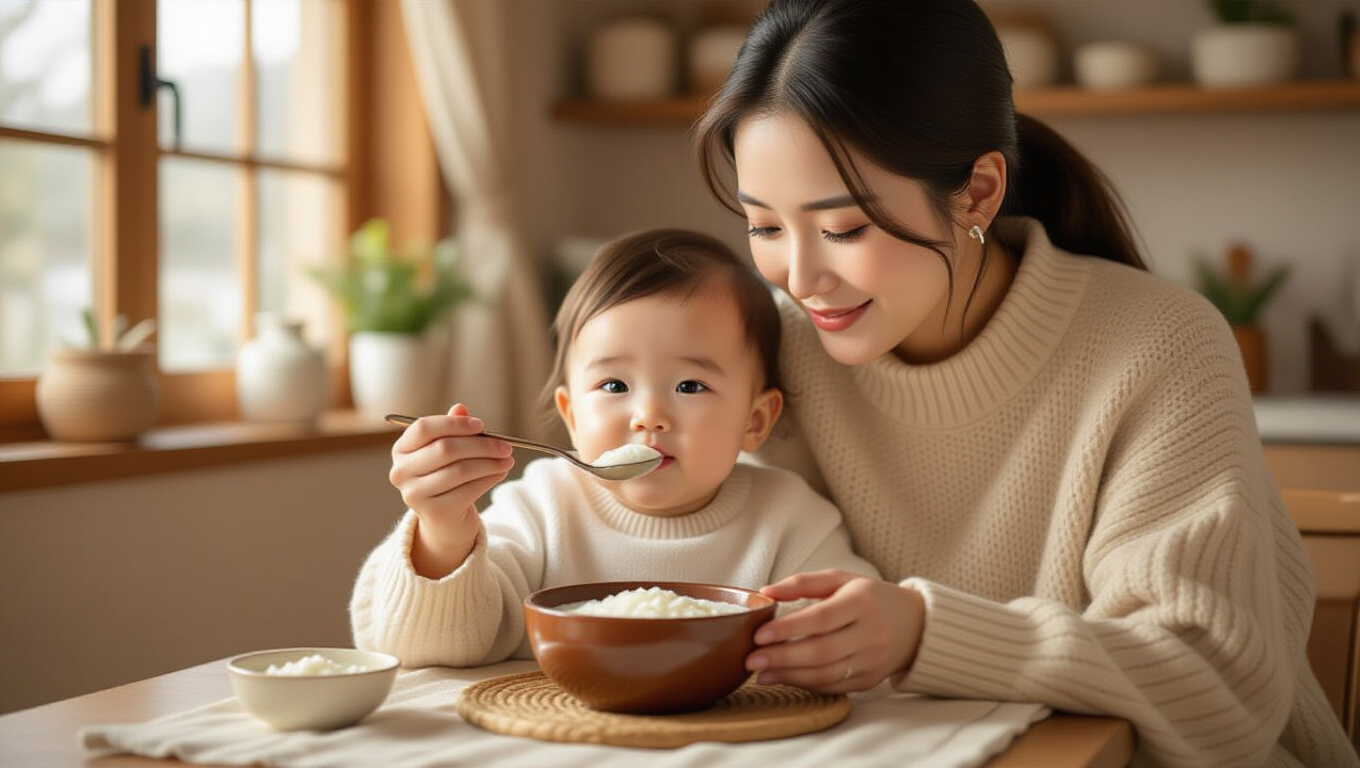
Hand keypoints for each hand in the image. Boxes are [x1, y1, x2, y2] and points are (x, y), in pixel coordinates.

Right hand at [389, 402, 514, 577]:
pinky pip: (468, 490)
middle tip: (506, 445)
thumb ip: (452, 428)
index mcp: (402, 450)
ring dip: (490, 463)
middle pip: (445, 449)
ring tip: (508, 459)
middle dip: (481, 445)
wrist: (445, 518)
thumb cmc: (447, 475)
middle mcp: (401, 472)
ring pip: (460, 470)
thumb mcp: (448, 450)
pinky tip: (500, 473)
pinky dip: (489, 479)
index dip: (455, 424)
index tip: (481, 426)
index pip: (424, 428)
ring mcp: (414, 494)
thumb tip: (460, 408)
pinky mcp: (433, 512)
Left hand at [747, 570, 924, 691]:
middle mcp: (870, 634)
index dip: (789, 629)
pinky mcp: (870, 680)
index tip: (759, 634)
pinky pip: (833, 686)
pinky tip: (783, 678)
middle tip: (751, 659)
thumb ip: (803, 583)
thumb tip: (765, 592)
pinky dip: (805, 684)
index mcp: (862, 602)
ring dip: (789, 675)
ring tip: (760, 672)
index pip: (821, 618)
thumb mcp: (841, 579)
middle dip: (782, 658)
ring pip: (826, 674)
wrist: (916, 624)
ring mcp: (872, 660)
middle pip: (821, 651)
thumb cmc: (871, 597)